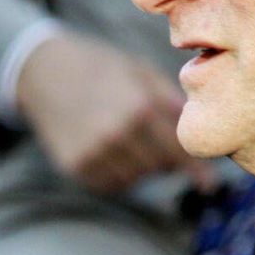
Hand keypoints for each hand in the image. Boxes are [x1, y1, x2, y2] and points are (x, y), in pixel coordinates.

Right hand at [14, 30, 214, 194]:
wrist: (45, 72)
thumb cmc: (100, 68)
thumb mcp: (141, 72)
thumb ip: (170, 101)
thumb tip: (198, 128)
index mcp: (141, 108)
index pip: (178, 150)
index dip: (196, 170)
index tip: (208, 186)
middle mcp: (117, 135)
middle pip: (158, 167)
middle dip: (163, 159)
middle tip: (153, 140)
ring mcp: (93, 153)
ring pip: (134, 179)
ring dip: (139, 167)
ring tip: (127, 141)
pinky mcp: (75, 166)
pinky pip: (109, 183)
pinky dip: (116, 174)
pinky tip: (108, 150)